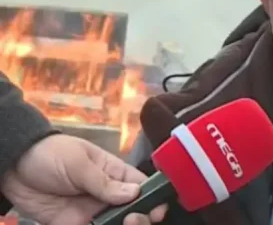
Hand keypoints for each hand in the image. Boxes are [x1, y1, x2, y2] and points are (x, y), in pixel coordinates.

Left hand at [0, 134, 166, 224]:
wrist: (13, 167)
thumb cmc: (51, 154)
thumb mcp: (78, 163)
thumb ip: (103, 181)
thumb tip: (134, 193)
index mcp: (115, 173)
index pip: (142, 186)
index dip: (154, 198)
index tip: (158, 209)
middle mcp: (108, 196)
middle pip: (135, 211)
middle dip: (141, 218)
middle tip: (134, 219)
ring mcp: (92, 213)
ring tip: (123, 224)